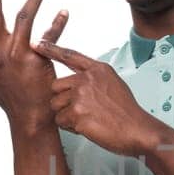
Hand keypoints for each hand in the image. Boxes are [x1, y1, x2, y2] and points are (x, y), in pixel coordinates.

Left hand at [34, 40, 162, 156]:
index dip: (50, 49)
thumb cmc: (127, 112)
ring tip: (86, 119)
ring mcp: (81, 95)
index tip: (36, 44)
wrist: (137, 130)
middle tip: (81, 111)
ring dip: (66, 116)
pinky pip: (60, 121)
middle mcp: (87, 79)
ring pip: (56, 105)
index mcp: (97, 69)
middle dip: (62, 100)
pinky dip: (71, 128)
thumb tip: (78, 80)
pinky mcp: (77, 114)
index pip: (69, 55)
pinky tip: (88, 127)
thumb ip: (94, 78)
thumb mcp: (114, 83)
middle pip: (56, 86)